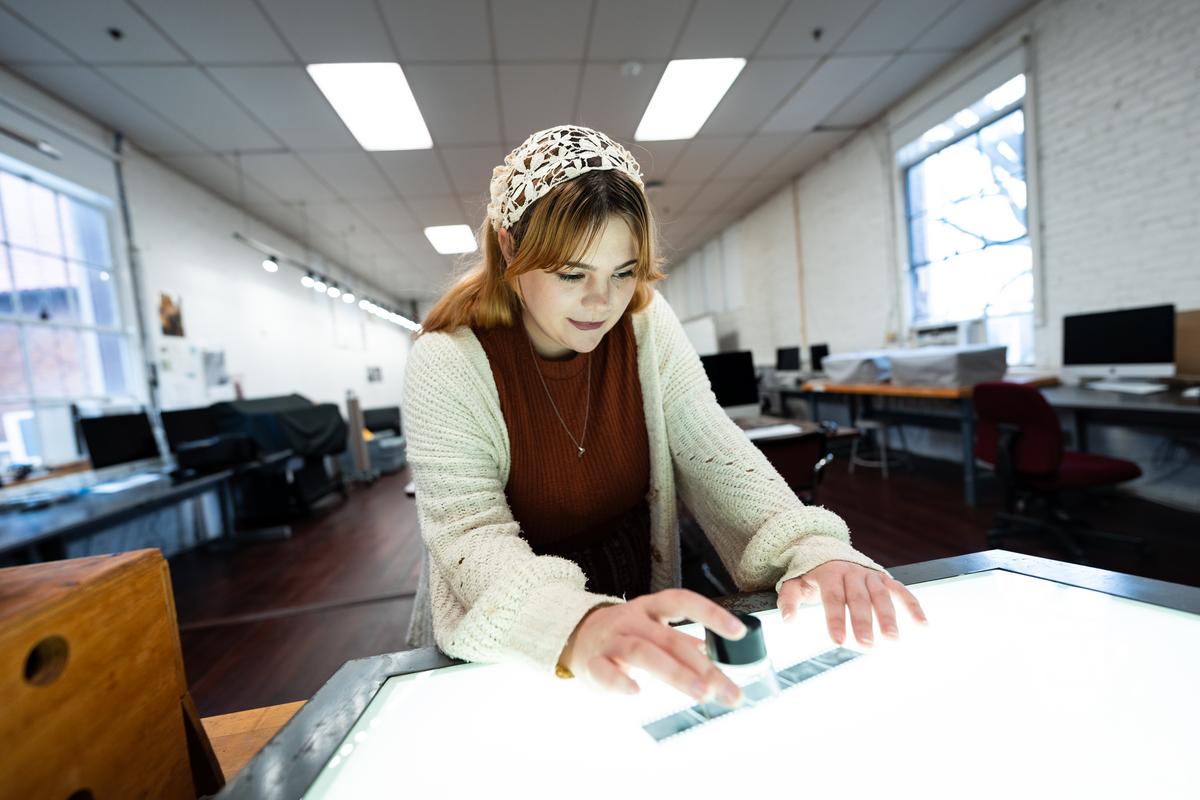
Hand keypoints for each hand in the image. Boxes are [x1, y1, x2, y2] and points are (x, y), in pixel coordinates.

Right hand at [560, 589, 747, 706]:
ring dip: (675, 673)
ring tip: (700, 693)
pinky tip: (637, 692)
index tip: (739, 632)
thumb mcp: (652, 629)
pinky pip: (605, 671)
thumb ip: (680, 641)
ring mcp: (611, 640)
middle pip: (669, 639)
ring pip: (643, 652)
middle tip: (725, 690)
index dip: (711, 613)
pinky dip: (620, 682)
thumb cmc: (622, 636)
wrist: (574, 637)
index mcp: (650, 608)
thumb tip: (712, 651)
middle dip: (702, 666)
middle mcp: (632, 619)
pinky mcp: (592, 662)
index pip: (683, 601)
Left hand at [778, 561, 926, 645]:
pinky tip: (922, 625)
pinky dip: (913, 606)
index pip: (832, 598)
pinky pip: (901, 591)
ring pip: (882, 595)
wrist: (828, 549)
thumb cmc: (812, 573)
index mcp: (829, 573)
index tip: (836, 641)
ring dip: (889, 616)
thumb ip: (789, 599)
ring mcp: (871, 575)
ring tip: (893, 639)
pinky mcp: (885, 579)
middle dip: (863, 621)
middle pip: (858, 598)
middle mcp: (852, 573)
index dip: (835, 619)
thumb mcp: (795, 581)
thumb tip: (787, 620)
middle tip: (866, 645)